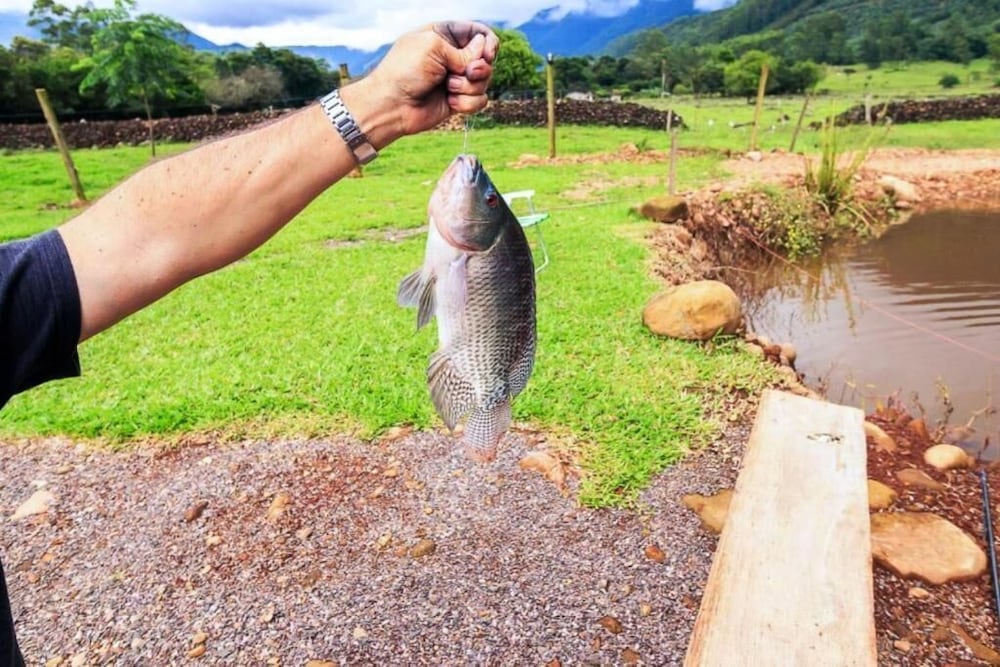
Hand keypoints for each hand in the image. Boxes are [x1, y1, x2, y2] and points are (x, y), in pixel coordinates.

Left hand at [366, 21, 498, 136]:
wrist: (392, 105)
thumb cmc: (405, 71)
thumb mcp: (434, 47)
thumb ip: (465, 50)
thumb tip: (484, 54)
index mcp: (444, 35)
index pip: (478, 32)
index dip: (488, 41)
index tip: (487, 53)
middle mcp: (452, 56)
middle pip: (486, 58)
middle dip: (480, 67)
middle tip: (468, 73)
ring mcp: (456, 79)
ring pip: (484, 80)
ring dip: (469, 86)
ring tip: (448, 88)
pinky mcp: (458, 100)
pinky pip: (480, 100)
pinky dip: (467, 103)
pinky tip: (450, 102)